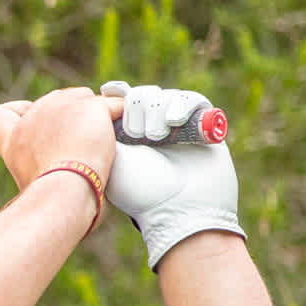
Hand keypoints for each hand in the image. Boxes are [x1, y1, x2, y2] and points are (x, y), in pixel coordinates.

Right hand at [0, 87, 117, 191]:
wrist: (64, 192)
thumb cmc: (51, 196)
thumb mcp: (33, 183)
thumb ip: (41, 162)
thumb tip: (59, 167)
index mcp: (14, 139)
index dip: (16, 113)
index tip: (30, 121)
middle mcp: (34, 117)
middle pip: (54, 100)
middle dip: (69, 116)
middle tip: (80, 144)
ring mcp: (62, 107)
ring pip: (85, 98)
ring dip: (94, 117)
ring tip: (100, 145)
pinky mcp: (90, 107)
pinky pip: (114, 105)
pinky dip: (121, 117)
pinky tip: (122, 131)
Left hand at [98, 81, 246, 268]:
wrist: (181, 210)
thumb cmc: (142, 191)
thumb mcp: (113, 160)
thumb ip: (105, 129)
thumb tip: (102, 100)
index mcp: (127, 138)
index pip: (122, 102)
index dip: (120, 99)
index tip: (112, 100)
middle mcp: (152, 131)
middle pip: (143, 95)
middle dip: (139, 108)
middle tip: (139, 134)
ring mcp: (178, 128)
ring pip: (166, 96)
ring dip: (158, 110)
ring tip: (157, 136)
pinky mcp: (204, 126)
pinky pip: (193, 99)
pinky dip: (182, 104)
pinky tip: (175, 120)